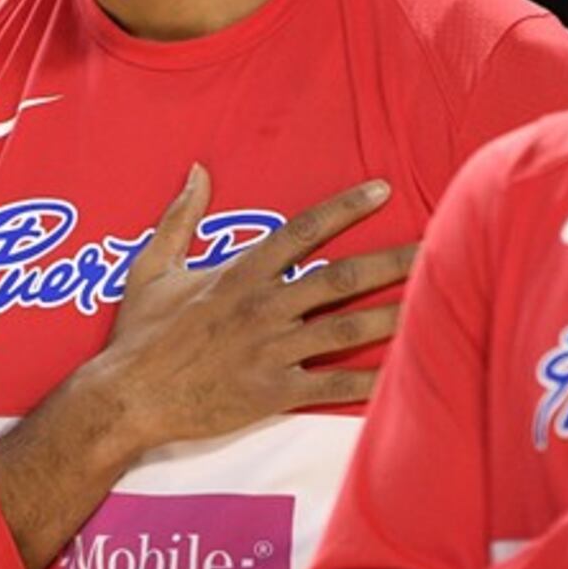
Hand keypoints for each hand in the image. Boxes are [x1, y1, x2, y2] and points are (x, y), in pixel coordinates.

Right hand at [93, 165, 411, 454]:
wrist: (127, 396)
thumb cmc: (138, 334)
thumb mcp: (150, 266)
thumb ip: (180, 217)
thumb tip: (198, 172)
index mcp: (241, 273)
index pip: (304, 230)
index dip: (346, 208)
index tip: (383, 191)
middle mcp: (265, 307)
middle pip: (343, 278)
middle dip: (395, 261)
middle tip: (440, 246)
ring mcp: (273, 351)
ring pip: (349, 328)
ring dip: (397, 313)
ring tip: (440, 301)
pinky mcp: (274, 392)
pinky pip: (333, 387)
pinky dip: (371, 382)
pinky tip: (407, 374)